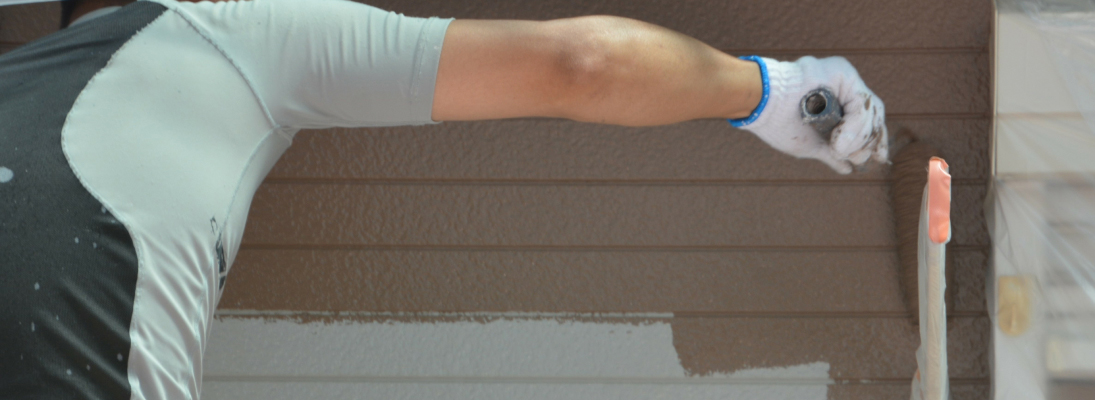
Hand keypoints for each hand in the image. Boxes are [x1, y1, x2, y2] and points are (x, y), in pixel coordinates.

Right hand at [730, 56, 887, 173]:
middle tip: (857, 157)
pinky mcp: (841, 72)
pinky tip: (839, 141)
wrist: (761, 106)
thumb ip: (831, 153)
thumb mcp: (810, 144)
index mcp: (837, 99)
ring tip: (839, 149)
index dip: (874, 139)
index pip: (867, 119)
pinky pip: (860, 103)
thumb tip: (848, 169)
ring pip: (869, 110)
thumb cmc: (779, 124)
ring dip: (858, 137)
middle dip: (868, 140)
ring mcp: (843, 78)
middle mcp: (844, 85)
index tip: (877, 158)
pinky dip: (855, 125)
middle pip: (873, 114)